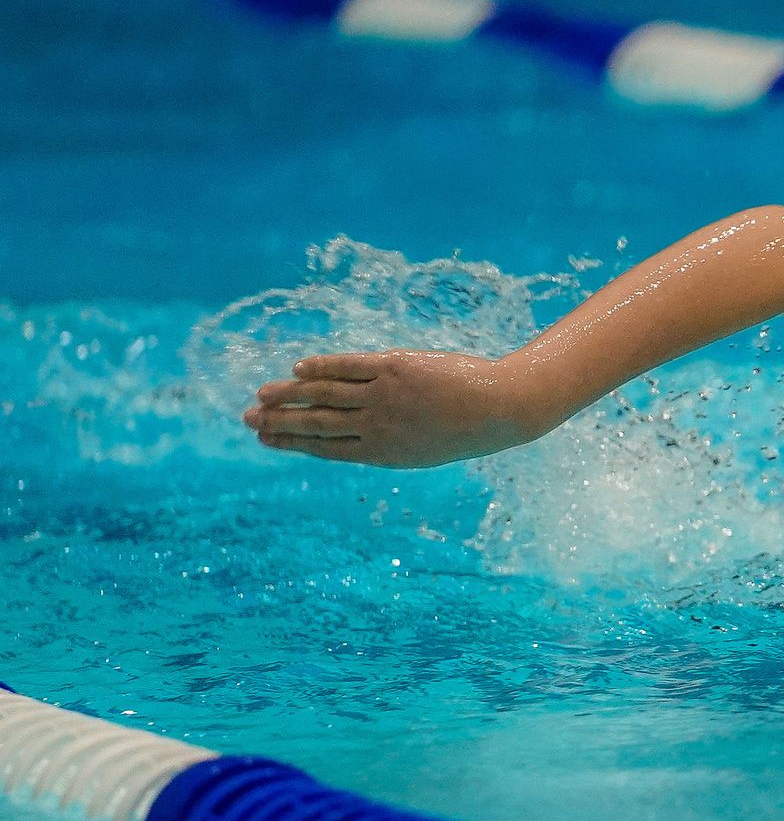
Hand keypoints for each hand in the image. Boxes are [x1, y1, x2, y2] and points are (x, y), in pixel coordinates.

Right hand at [241, 351, 540, 467]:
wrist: (499, 410)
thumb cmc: (462, 429)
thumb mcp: (419, 448)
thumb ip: (383, 441)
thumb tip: (351, 432)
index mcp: (382, 452)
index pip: (325, 448)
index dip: (292, 443)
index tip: (265, 439)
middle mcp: (377, 426)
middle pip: (317, 424)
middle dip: (279, 422)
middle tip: (247, 419)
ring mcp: (384, 397)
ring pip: (325, 395)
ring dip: (289, 394)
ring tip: (262, 394)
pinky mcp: (394, 368)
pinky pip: (349, 367)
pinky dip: (322, 367)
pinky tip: (299, 368)